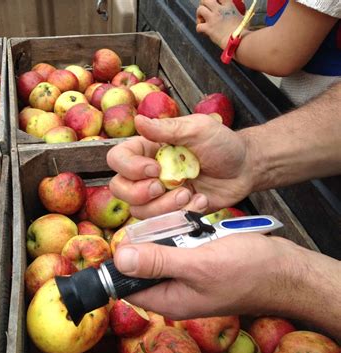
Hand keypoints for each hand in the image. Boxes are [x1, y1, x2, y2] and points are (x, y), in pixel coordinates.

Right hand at [106, 114, 254, 218]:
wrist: (245, 169)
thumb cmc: (222, 144)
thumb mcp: (198, 129)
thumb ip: (167, 128)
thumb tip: (138, 120)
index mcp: (148, 149)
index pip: (118, 158)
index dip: (129, 167)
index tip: (155, 168)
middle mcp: (147, 173)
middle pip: (119, 188)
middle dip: (137, 192)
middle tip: (160, 186)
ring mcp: (159, 195)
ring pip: (138, 210)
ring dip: (162, 206)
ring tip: (187, 194)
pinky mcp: (172, 211)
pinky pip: (161, 222)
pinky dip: (179, 214)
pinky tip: (199, 201)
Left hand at [113, 233, 299, 319]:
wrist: (287, 269)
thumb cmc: (249, 271)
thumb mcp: (198, 264)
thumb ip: (158, 261)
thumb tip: (121, 259)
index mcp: (170, 299)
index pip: (129, 285)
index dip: (124, 260)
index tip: (132, 234)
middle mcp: (176, 290)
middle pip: (145, 263)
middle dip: (152, 240)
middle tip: (167, 224)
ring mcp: (190, 275)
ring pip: (165, 250)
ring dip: (173, 233)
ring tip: (189, 223)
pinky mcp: (202, 262)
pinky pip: (184, 245)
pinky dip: (189, 232)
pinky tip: (200, 224)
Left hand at [196, 0, 243, 48]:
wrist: (239, 40)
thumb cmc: (243, 30)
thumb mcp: (244, 17)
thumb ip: (241, 11)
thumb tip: (243, 7)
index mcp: (228, 6)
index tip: (214, 2)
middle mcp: (219, 10)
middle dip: (203, 3)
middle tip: (204, 9)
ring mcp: (213, 19)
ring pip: (200, 9)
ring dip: (199, 15)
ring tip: (202, 20)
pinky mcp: (208, 28)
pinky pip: (198, 26)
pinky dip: (199, 28)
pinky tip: (202, 31)